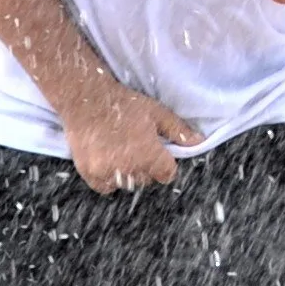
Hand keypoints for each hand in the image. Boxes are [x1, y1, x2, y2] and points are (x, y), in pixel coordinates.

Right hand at [59, 81, 203, 192]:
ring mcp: (107, 172)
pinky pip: (106, 187)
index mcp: (149, 154)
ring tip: (121, 152)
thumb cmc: (124, 103)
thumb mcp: (156, 112)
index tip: (157, 154)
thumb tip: (198, 142)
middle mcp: (129, 167)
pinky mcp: (90, 173)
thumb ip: (177, 130)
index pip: (166, 175)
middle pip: (147, 179)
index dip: (164, 164)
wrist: (86, 98)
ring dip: (128, 173)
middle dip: (146, 167)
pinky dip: (108, 178)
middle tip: (136, 147)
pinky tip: (108, 160)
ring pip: (127, 184)